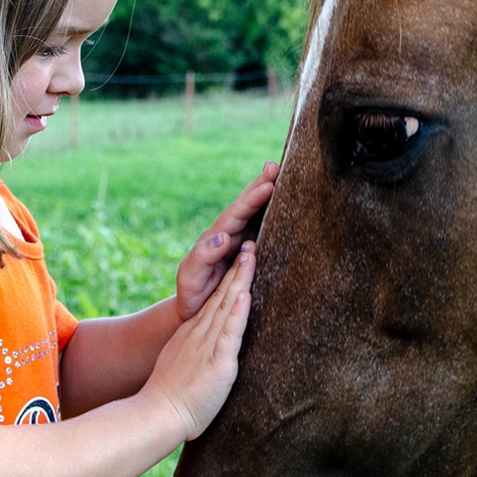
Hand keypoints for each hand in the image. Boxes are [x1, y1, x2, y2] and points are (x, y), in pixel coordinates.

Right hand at [143, 241, 253, 439]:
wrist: (155, 415)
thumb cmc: (168, 402)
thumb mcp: (180, 370)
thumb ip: (192, 358)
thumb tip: (201, 358)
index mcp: (192, 336)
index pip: (214, 302)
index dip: (227, 279)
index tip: (238, 258)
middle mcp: (199, 334)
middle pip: (221, 295)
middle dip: (237, 268)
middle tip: (250, 243)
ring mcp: (207, 345)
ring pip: (227, 305)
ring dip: (241, 278)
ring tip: (251, 253)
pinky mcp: (217, 361)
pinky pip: (229, 332)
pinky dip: (239, 311)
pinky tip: (246, 292)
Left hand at [176, 163, 277, 320]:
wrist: (193, 310)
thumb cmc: (191, 294)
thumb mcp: (191, 277)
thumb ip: (203, 257)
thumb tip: (223, 237)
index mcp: (216, 236)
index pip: (235, 213)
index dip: (252, 199)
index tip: (268, 185)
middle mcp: (229, 233)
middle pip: (246, 205)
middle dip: (260, 185)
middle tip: (275, 166)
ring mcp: (240, 241)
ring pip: (256, 213)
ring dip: (268, 194)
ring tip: (281, 175)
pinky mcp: (249, 253)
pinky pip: (262, 229)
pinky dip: (273, 214)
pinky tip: (285, 204)